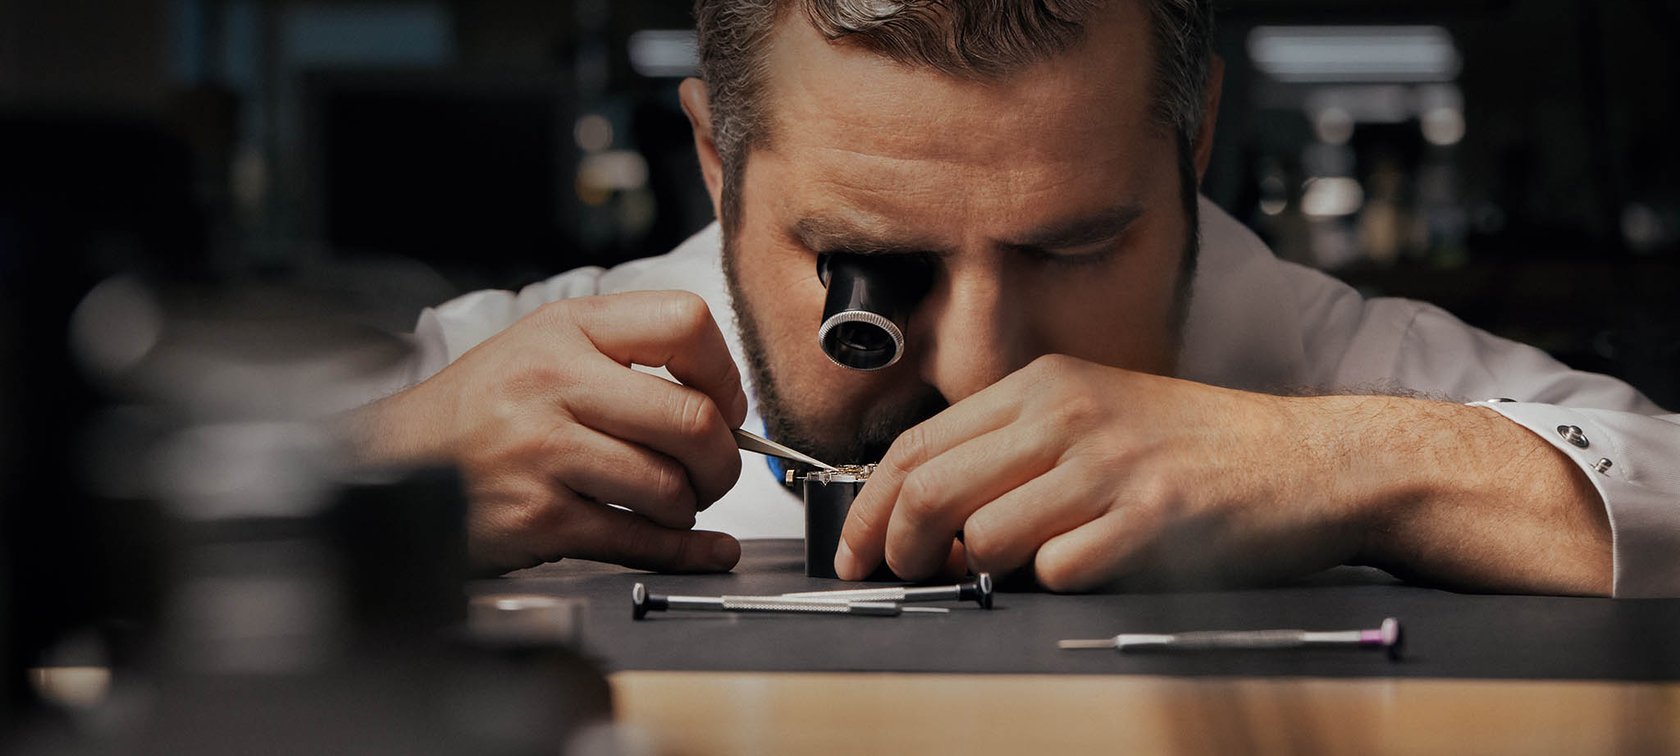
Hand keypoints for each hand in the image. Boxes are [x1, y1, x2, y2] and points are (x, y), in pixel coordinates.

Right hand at [349, 291, 748, 574]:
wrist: (390, 463)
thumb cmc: (477, 411)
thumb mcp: (542, 349)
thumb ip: (626, 359)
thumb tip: (725, 404)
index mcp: (567, 329)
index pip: (685, 324)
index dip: (724, 373)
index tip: (724, 405)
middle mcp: (556, 382)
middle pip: (692, 419)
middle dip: (722, 459)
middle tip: (714, 472)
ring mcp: (546, 451)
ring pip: (669, 486)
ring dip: (689, 507)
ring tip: (669, 504)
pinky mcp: (540, 516)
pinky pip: (638, 540)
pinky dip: (682, 551)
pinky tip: (696, 548)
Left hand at [835, 355, 1611, 594]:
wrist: (1311, 460)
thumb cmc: (1198, 446)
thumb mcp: (1097, 415)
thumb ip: (1015, 448)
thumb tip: (929, 511)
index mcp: (1044, 387)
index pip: (915, 447)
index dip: (870, 508)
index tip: (858, 550)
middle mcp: (1067, 417)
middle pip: (929, 490)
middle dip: (899, 548)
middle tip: (905, 576)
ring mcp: (1109, 466)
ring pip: (984, 534)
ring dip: (976, 571)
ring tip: (999, 574)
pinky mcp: (1152, 517)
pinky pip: (1059, 569)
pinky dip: (1052, 584)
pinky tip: (1079, 570)